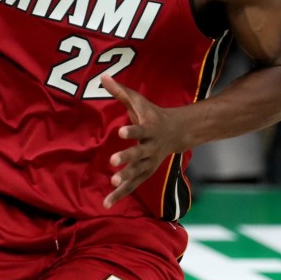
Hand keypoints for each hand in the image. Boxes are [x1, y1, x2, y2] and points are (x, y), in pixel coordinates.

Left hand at [101, 73, 187, 208]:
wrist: (178, 132)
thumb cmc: (153, 114)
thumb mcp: (139, 101)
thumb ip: (120, 91)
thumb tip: (102, 76)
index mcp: (150, 128)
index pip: (141, 130)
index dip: (132, 132)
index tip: (121, 132)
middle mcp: (151, 147)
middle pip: (140, 153)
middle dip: (128, 158)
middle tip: (113, 161)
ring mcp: (150, 162)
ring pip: (138, 172)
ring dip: (126, 179)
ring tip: (113, 183)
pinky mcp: (146, 173)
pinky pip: (133, 185)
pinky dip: (121, 194)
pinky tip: (107, 203)